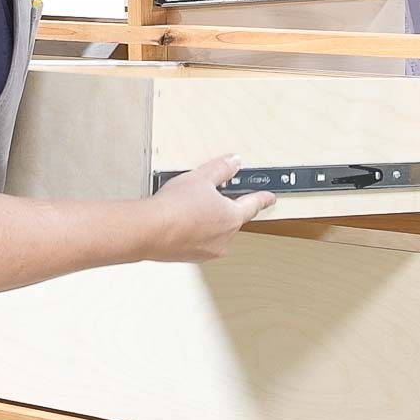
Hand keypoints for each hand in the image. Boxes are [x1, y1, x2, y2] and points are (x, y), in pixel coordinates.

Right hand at [146, 154, 276, 261]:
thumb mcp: (201, 177)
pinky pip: (198, 240)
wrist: (150, 230)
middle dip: (222, 206)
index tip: (269, 198)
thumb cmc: (175, 207)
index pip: (253, 205)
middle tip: (206, 195)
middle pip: (231, 218)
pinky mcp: (191, 256)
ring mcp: (208, 250)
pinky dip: (193, 231)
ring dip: (206, 220)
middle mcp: (224, 238)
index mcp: (232, 217)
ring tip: (186, 207)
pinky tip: (178, 221)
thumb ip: (221, 169)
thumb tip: (233, 163)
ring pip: (214, 230)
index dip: (263, 199)